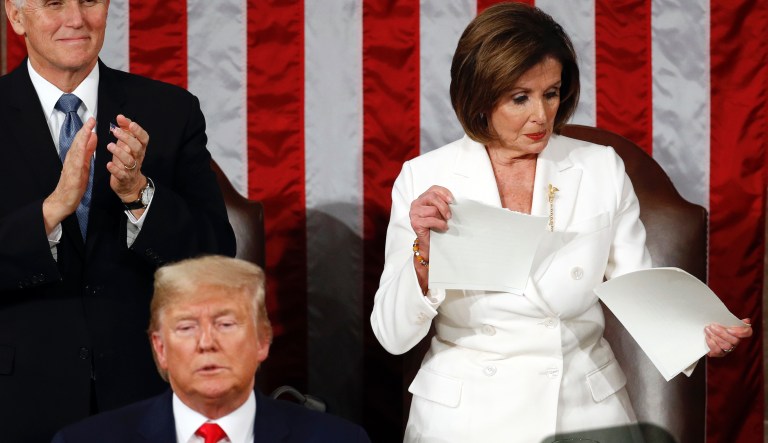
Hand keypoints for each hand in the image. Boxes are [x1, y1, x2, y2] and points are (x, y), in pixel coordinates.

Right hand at [42, 117, 97, 233]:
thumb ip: (88, 151)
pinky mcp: (72, 176)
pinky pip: (76, 163)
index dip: (86, 130)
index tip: (92, 120)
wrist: (63, 201)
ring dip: (81, 139)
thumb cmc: (74, 184)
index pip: (81, 141)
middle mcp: (72, 160)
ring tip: (88, 129)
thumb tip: (92, 137)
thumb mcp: (84, 164)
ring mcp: (71, 167)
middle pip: (77, 142)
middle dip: (84, 130)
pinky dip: (79, 154)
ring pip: (76, 150)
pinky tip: (83, 148)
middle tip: (91, 119)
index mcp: (76, 157)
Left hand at [107, 114, 148, 202]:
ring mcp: (131, 168)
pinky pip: (121, 174)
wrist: (129, 183)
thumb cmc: (127, 160)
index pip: (144, 139)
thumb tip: (121, 118)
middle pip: (137, 147)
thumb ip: (125, 131)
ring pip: (129, 160)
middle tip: (115, 131)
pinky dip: (115, 169)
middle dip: (127, 138)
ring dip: (120, 152)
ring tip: (109, 145)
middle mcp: (137, 158)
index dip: (138, 131)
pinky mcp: (124, 178)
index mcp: (139, 149)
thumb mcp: (127, 145)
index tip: (130, 123)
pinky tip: (109, 164)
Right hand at [409, 185, 453, 260]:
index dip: (444, 192)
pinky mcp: (415, 222)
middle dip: (444, 206)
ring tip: (445, 223)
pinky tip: (443, 228)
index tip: (452, 200)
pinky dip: (440, 224)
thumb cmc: (434, 226)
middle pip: (432, 197)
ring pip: (433, 210)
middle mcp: (416, 203)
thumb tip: (452, 201)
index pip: (433, 189)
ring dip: (442, 217)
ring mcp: (414, 213)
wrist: (428, 243)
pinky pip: (431, 220)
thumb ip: (441, 204)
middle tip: (449, 215)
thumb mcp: (438, 212)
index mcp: (422, 198)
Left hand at [705, 318, 752, 356]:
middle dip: (722, 333)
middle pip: (735, 341)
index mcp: (738, 332)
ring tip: (707, 329)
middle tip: (712, 326)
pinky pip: (717, 351)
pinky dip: (711, 344)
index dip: (741, 332)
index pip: (747, 333)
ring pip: (726, 346)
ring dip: (715, 337)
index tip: (729, 329)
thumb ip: (732, 319)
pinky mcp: (719, 353)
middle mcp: (735, 342)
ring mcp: (728, 349)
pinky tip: (707, 337)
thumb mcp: (723, 320)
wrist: (706, 331)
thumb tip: (746, 320)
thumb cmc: (716, 325)